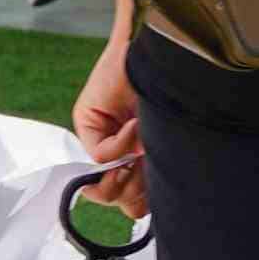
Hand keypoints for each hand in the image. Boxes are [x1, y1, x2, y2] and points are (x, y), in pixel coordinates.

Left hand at [73, 25, 145, 218]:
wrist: (160, 49)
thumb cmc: (171, 89)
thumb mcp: (162, 141)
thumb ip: (150, 173)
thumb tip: (137, 211)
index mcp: (134, 153)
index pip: (126, 198)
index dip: (136, 200)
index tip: (151, 192)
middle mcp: (111, 147)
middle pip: (113, 197)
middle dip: (133, 189)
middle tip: (146, 168)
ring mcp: (96, 134)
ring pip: (102, 182)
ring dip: (128, 171)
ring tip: (143, 150)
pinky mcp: (86, 121)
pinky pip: (102, 154)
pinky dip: (123, 144)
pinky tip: (135, 124)